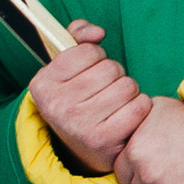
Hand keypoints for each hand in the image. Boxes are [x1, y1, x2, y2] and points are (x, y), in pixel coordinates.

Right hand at [28, 22, 149, 171]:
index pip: (88, 51)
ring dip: (128, 90)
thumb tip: (98, 33)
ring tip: (116, 101)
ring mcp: (80, 126)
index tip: (89, 71)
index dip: (96, 56)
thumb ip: (78, 37)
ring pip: (127, 86)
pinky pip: (139, 106)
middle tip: (105, 89)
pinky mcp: (105, 141)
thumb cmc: (78, 99)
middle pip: (110, 68)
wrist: (80, 150)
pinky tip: (127, 114)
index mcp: (43, 84)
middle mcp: (58, 106)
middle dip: (114, 74)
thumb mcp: (66, 68)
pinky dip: (140, 106)